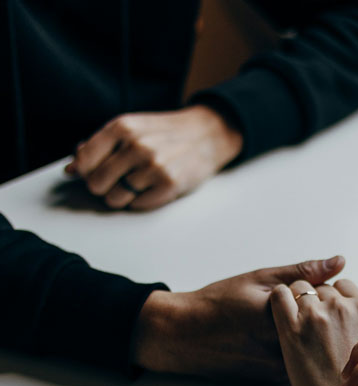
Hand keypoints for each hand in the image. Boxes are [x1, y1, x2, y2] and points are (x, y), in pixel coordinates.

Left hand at [66, 105, 242, 209]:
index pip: (83, 161)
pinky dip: (140, 201)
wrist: (206, 135)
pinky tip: (152, 188)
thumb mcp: (131, 128)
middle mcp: (136, 146)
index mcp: (122, 127)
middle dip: (103, 186)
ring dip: (122, 196)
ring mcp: (153, 167)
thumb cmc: (165, 134)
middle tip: (118, 180)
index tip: (93, 172)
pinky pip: (137, 205)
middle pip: (96, 184)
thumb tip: (70, 169)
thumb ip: (100, 146)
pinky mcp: (169, 185)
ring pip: (115, 199)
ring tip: (137, 184)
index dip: (84, 172)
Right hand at [131, 256, 344, 379]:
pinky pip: (302, 362)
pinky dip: (302, 351)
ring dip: (314, 336)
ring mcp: (280, 367)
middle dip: (323, 317)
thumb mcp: (260, 279)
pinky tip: (277, 339)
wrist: (184, 336)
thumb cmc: (218, 304)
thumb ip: (302, 272)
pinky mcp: (275, 380)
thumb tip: (339, 262)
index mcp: (282, 318)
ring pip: (315, 349)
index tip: (309, 290)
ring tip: (280, 324)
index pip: (328, 305)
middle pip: (326, 330)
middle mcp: (284, 347)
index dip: (324, 295)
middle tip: (300, 306)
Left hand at [270, 279, 357, 385]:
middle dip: (314, 301)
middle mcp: (343, 307)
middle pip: (321, 287)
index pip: (344, 285)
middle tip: (310, 324)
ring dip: (295, 301)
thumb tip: (354, 322)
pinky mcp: (292, 327)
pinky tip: (279, 314)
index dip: (333, 297)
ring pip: (299, 287)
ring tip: (294, 323)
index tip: (327, 312)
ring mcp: (317, 314)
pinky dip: (278, 300)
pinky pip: (279, 294)